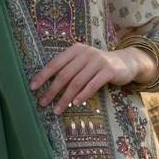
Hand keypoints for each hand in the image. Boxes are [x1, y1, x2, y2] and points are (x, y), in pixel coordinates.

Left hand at [29, 42, 154, 113]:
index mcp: (75, 49)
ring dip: (65, 98)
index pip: (55, 63)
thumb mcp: (82, 62)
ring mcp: (98, 61)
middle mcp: (85, 53)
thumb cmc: (98, 65)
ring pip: (77, 82)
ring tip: (57, 109)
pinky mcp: (109, 70)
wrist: (125, 62)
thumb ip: (68, 69)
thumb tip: (47, 86)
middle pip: (64, 74)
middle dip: (52, 90)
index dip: (43, 76)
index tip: (32, 88)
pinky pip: (92, 85)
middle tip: (43, 103)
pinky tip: (75, 104)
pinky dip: (82, 95)